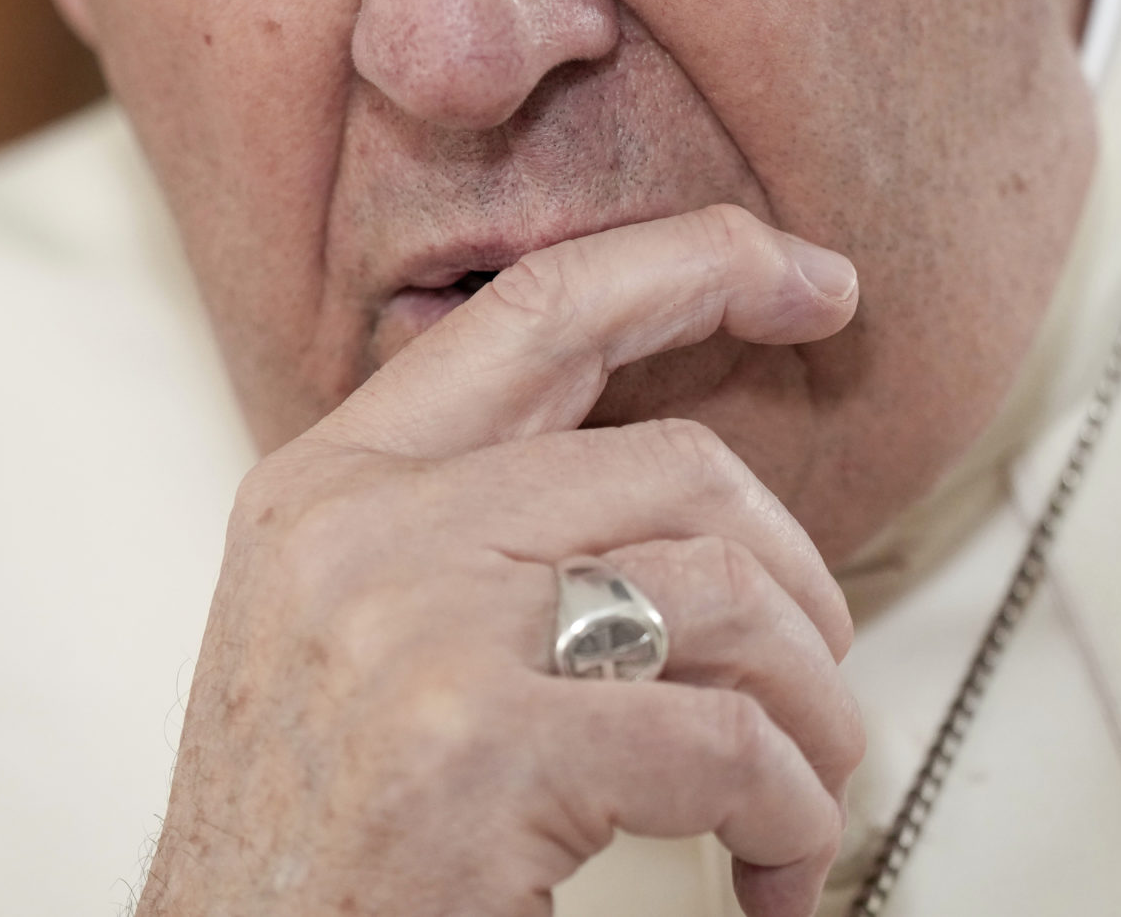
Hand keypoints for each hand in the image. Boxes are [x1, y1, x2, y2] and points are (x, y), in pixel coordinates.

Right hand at [138, 205, 864, 916]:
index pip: (536, 312)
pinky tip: (770, 874)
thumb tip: (672, 498)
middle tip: (819, 677)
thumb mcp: (342, 635)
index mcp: (329, 485)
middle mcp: (365, 532)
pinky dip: (791, 817)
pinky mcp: (479, 751)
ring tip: (802, 798)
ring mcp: (418, 633)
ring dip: (813, 717)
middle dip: (801, 579)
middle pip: (680, 465)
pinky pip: (728, 745)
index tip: (814, 278)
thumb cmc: (301, 845)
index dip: (695, 264)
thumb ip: (466, 532)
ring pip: (730, 597)